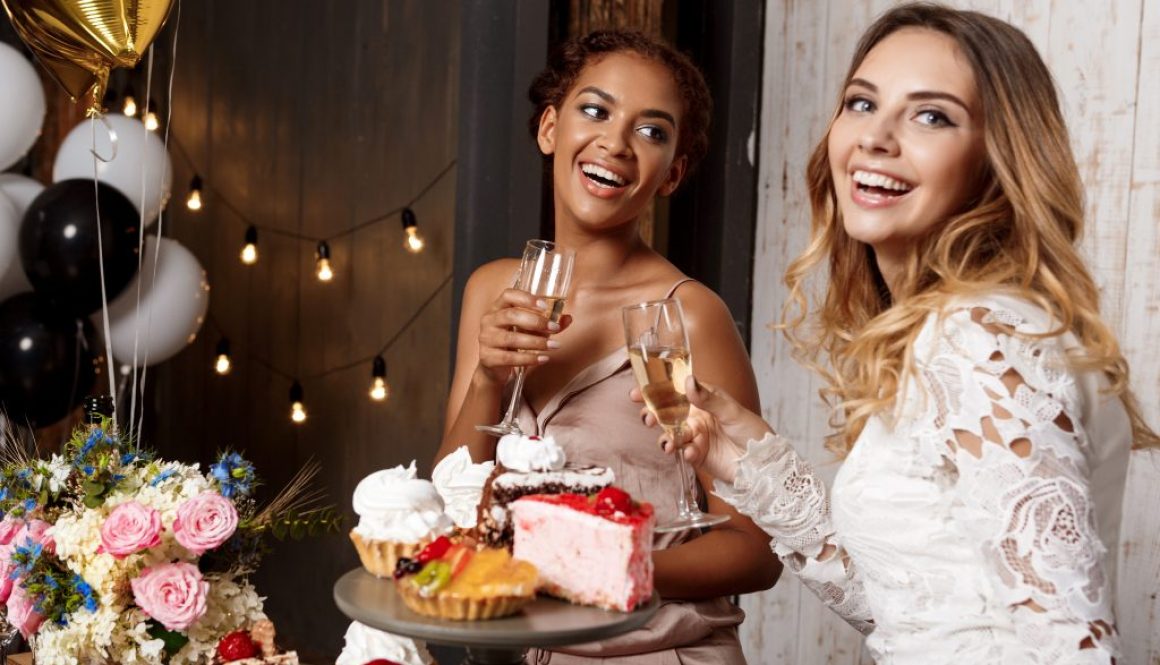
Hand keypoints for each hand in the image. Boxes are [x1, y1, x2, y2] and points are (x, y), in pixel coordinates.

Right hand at [475, 288, 572, 384]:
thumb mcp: (530, 330)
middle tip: (553, 328)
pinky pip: (510, 358)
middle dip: (535, 321)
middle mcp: (489, 321)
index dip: (526, 298)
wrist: (494, 366)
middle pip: (511, 316)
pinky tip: (543, 359)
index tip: (544, 305)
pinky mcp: (488, 358)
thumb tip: (567, 318)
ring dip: (536, 342)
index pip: (508, 295)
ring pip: (512, 338)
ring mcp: (486, 339)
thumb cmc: (513, 342)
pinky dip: (529, 359)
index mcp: (498, 308)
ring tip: (554, 346)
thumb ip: (547, 323)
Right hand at [632, 377, 772, 482]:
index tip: (637, 392)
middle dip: (653, 416)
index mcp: (704, 399)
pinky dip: (685, 452)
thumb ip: (708, 398)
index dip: (655, 390)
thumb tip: (687, 381)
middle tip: (647, 419)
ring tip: (669, 444)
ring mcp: (695, 436)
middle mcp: (696, 416)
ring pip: (671, 434)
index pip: (675, 391)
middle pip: (666, 414)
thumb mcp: (732, 411)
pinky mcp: (697, 456)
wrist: (764, 465)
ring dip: (666, 438)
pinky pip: (683, 452)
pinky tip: (692, 453)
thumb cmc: (753, 431)